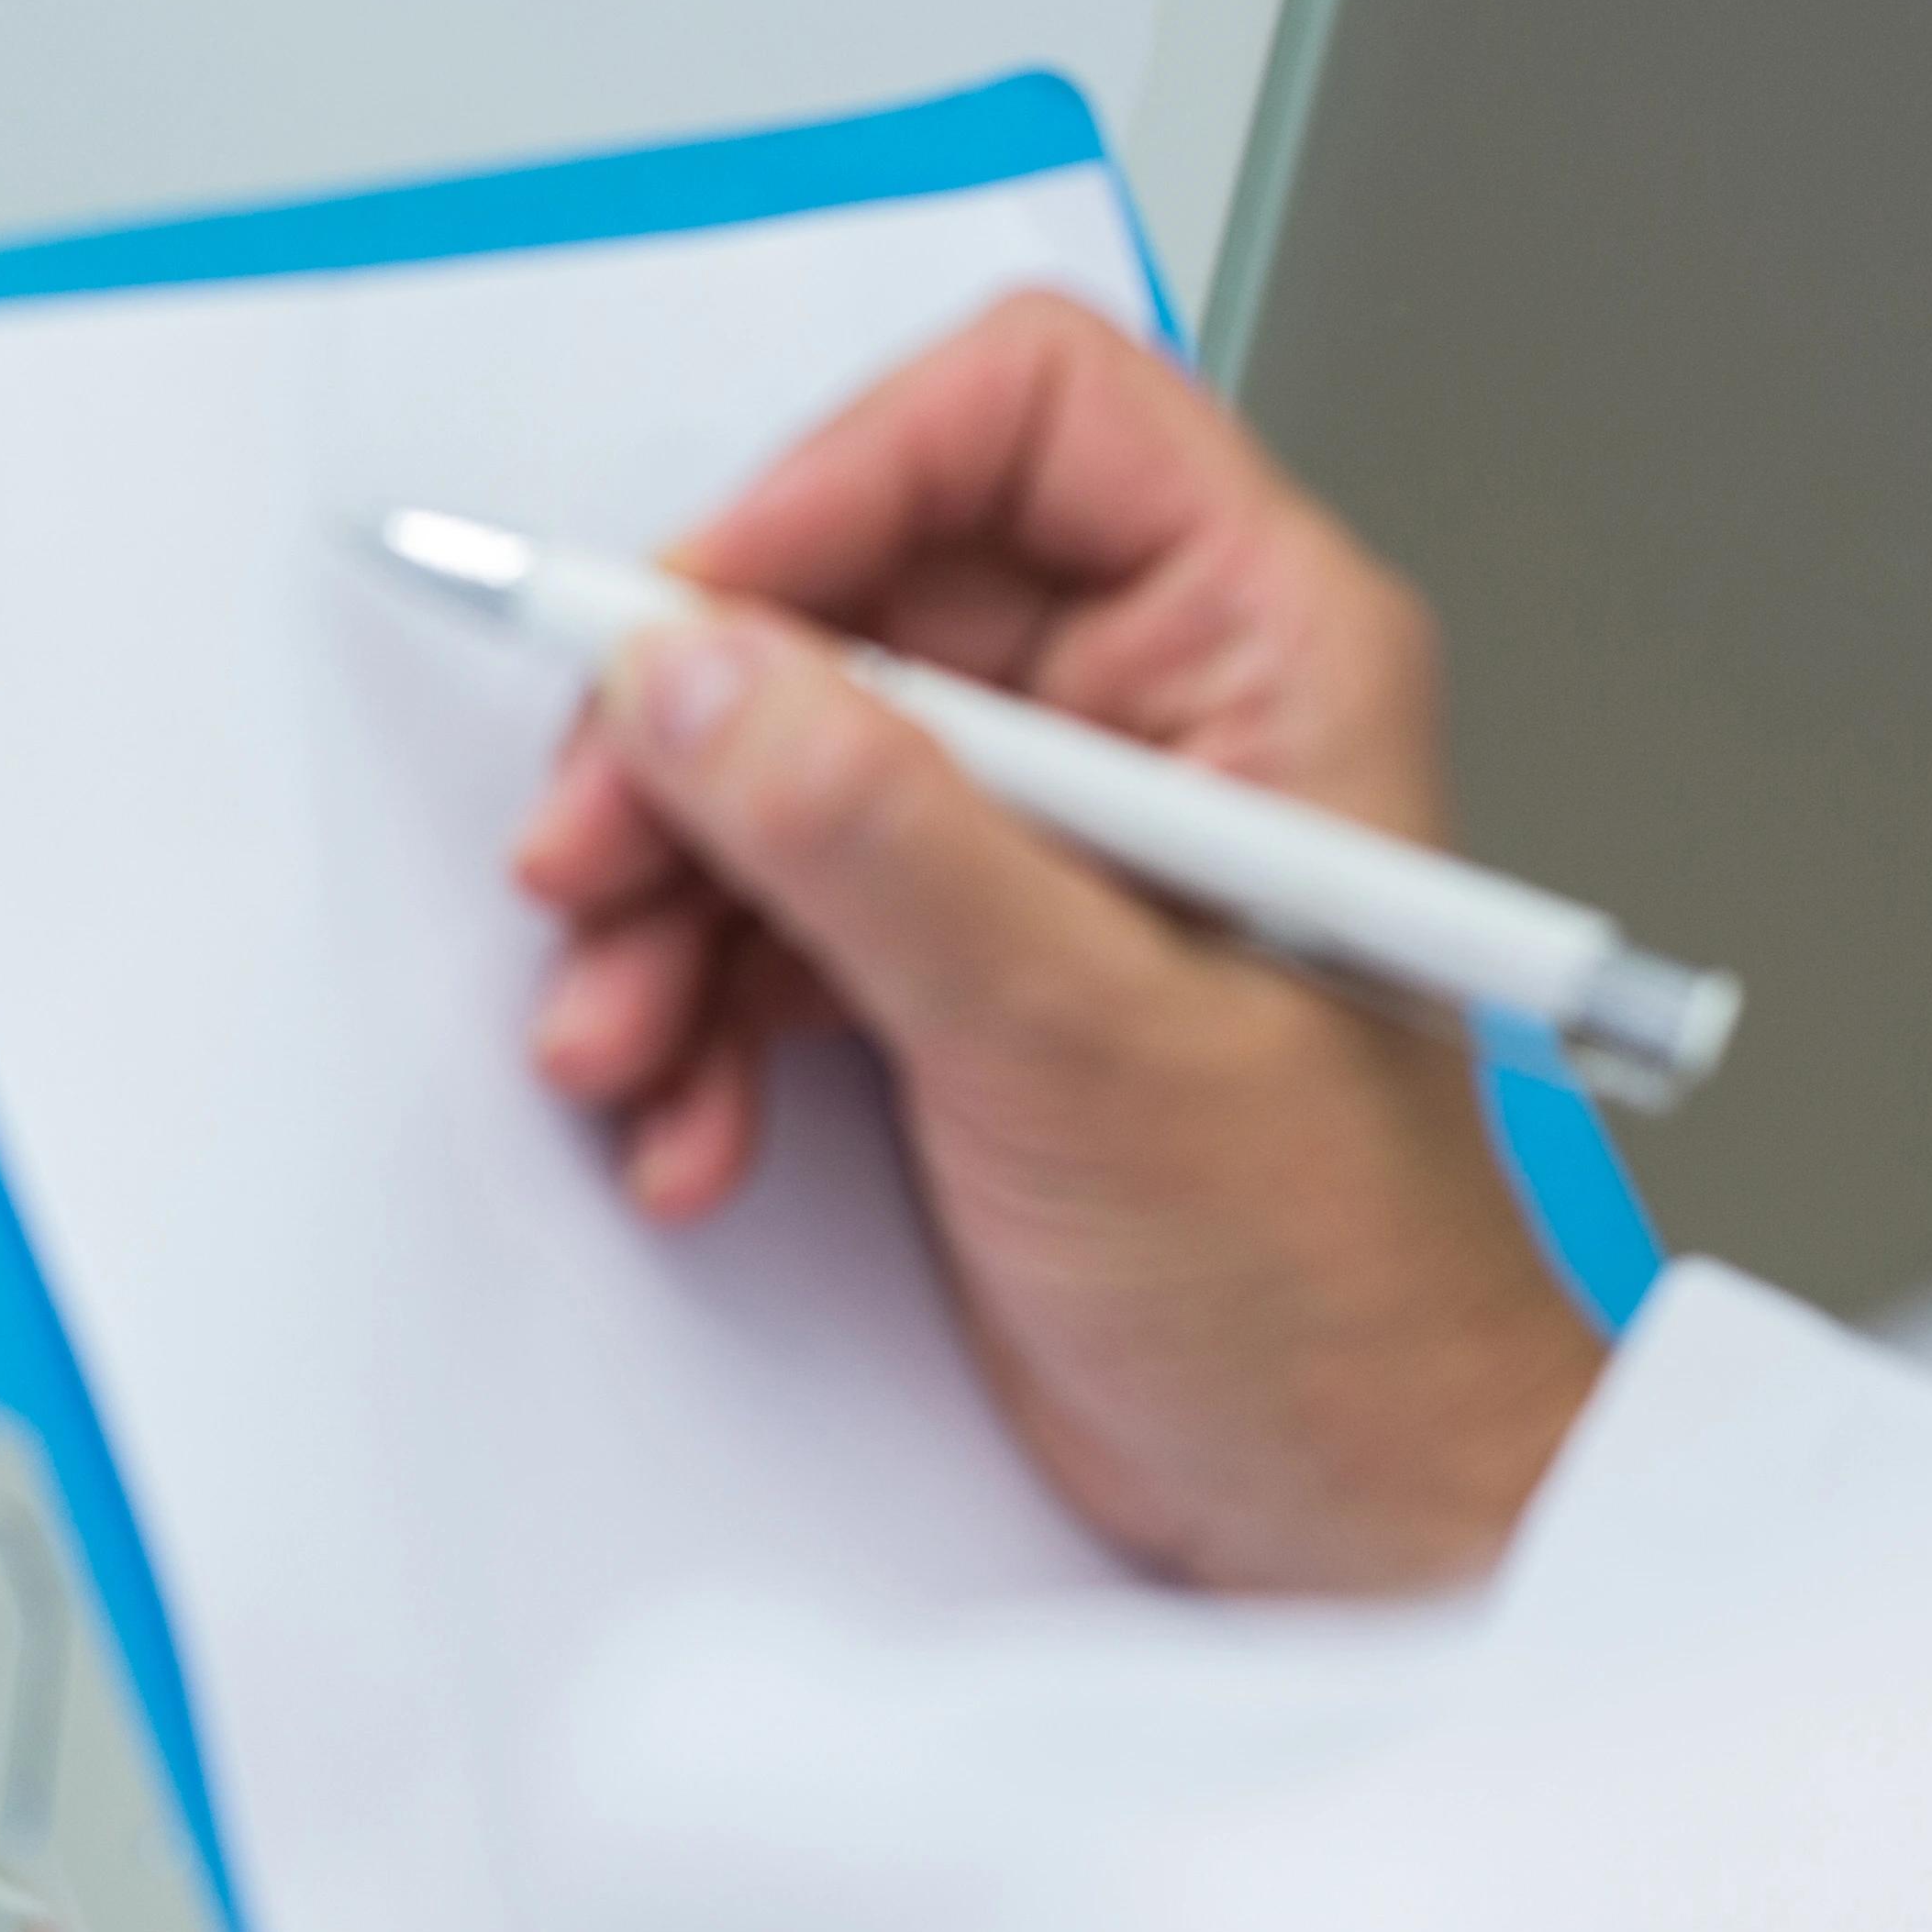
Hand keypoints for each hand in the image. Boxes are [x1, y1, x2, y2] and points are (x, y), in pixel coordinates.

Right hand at [513, 290, 1604, 1590]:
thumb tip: (698, 673)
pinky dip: (695, 1015)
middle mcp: (1150, 717)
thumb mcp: (1085, 1036)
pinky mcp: (958, 970)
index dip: (835, 483)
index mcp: (1261, 650)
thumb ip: (875, 835)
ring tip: (623, 1044)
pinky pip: (767, 917)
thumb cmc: (1335, 1287)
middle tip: (590, 862)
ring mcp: (1042, 846)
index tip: (687, 619)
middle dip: (692, 747)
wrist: (1342, 1513)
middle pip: (849, 602)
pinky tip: (689, 1121)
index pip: (1022, 418)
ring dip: (664, 908)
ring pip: (775, 767)